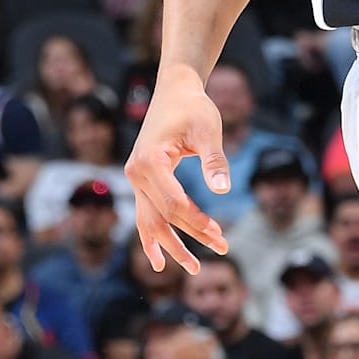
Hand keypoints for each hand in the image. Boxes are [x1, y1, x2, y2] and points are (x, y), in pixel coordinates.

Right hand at [125, 66, 229, 271]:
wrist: (174, 91)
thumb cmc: (193, 108)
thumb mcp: (208, 130)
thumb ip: (215, 160)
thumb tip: (224, 190)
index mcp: (150, 162)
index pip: (174, 204)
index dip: (197, 223)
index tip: (221, 234)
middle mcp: (135, 173)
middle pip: (162, 217)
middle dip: (191, 237)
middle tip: (221, 250)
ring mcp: (134, 178)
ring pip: (149, 221)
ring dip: (170, 246)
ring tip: (194, 268)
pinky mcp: (140, 180)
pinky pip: (144, 215)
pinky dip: (152, 237)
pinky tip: (160, 261)